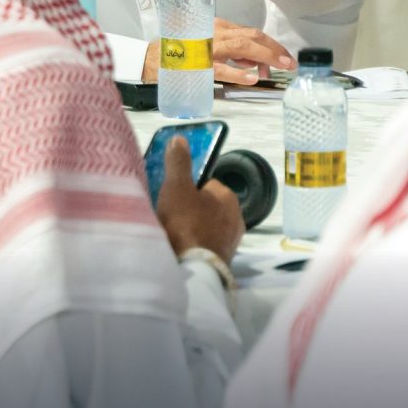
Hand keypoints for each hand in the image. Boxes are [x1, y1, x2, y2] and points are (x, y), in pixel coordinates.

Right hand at [139, 20, 297, 86]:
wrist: (149, 59)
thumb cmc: (179, 53)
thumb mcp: (208, 46)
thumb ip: (231, 52)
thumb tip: (254, 61)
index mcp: (216, 27)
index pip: (250, 32)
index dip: (271, 44)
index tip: (284, 56)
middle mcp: (213, 33)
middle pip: (250, 36)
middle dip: (274, 48)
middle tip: (289, 62)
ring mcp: (205, 47)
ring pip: (241, 47)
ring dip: (264, 56)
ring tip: (279, 66)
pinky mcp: (197, 64)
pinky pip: (220, 67)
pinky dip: (238, 72)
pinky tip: (252, 77)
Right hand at [152, 134, 243, 262]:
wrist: (194, 269)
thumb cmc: (185, 223)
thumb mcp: (176, 188)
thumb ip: (179, 163)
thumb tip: (180, 139)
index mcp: (228, 196)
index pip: (206, 184)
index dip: (187, 189)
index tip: (173, 199)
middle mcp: (237, 217)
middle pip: (207, 207)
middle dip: (192, 210)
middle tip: (170, 217)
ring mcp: (233, 241)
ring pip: (209, 227)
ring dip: (194, 230)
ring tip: (174, 236)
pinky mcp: (225, 260)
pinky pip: (208, 245)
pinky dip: (197, 246)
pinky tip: (183, 250)